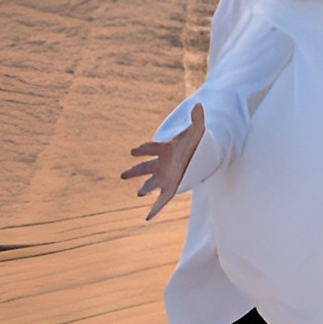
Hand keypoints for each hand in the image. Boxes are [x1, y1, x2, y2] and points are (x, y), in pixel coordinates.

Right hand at [121, 104, 204, 220]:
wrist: (198, 154)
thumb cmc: (193, 142)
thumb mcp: (198, 130)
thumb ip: (197, 119)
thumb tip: (199, 105)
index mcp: (164, 149)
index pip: (151, 147)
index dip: (143, 149)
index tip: (133, 151)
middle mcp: (160, 163)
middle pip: (145, 167)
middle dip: (135, 171)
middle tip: (123, 175)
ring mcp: (164, 176)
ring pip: (150, 183)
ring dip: (145, 188)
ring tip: (139, 193)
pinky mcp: (170, 187)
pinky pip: (161, 200)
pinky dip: (154, 209)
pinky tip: (147, 218)